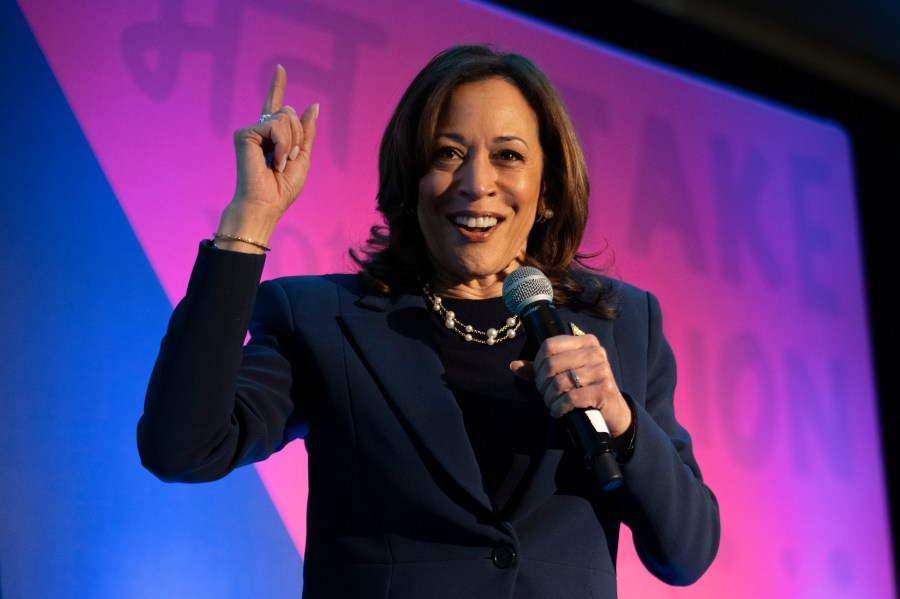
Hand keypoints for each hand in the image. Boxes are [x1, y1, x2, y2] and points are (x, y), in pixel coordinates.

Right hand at [217, 65, 318, 249]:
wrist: (267, 203)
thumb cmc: (282, 187)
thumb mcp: (303, 156)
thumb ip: (307, 131)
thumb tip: (313, 105)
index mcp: (273, 136)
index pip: (276, 107)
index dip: (277, 86)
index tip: (280, 68)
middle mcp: (260, 130)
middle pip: (290, 113)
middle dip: (298, 136)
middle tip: (288, 159)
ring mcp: (251, 131)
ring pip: (285, 118)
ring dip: (291, 143)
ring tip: (280, 163)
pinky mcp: (244, 134)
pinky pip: (276, 126)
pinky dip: (282, 145)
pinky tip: (274, 161)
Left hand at [510, 334, 632, 435]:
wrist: (612, 411)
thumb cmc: (584, 388)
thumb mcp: (563, 373)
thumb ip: (539, 368)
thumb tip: (514, 366)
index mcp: (585, 342)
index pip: (549, 345)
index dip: (537, 363)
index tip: (539, 377)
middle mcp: (596, 352)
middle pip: (552, 363)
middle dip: (542, 383)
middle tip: (545, 393)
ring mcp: (602, 371)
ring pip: (560, 382)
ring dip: (550, 398)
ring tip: (552, 403)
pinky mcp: (604, 391)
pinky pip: (571, 398)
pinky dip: (559, 407)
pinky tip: (559, 411)